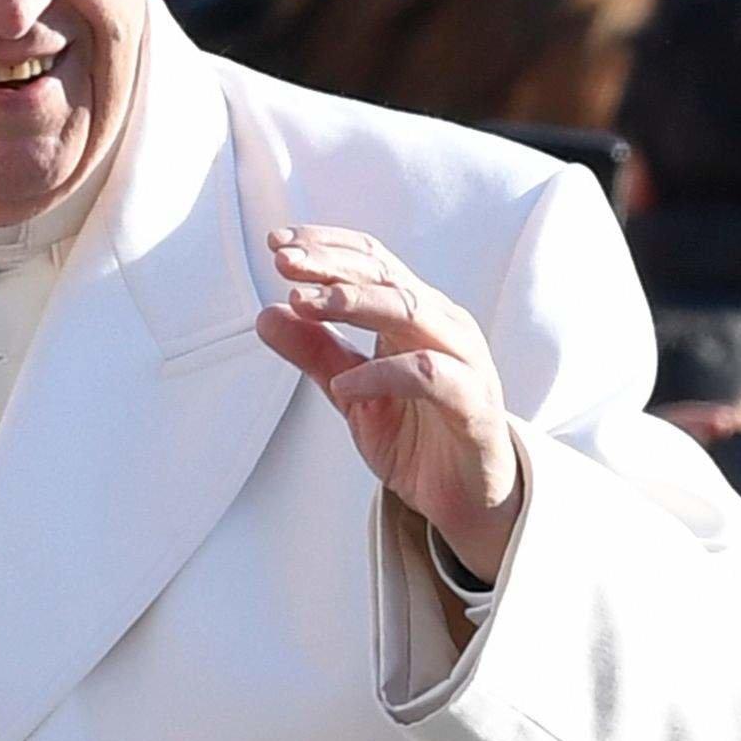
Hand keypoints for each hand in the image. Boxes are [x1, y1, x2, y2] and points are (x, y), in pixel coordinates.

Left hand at [257, 225, 526, 578]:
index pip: (372, 260)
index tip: (278, 244)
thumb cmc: (418, 434)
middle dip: (330, 265)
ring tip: (303, 304)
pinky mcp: (473, 402)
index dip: (326, 247)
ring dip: (354, 301)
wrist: (466, 496)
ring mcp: (463, 360)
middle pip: (386, 275)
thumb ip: (316, 353)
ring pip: (411, 311)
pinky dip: (383, 375)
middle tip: (284, 262)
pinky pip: (429, 376)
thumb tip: (268, 314)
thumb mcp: (352, 393)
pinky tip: (345, 385)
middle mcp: (442, 325)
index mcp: (415, 313)